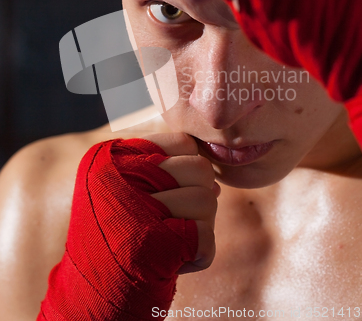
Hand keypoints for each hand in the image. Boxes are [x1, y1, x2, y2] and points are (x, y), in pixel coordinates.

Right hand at [38, 134, 218, 319]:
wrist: (88, 295)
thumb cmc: (115, 239)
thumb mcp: (126, 190)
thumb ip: (165, 172)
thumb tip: (215, 180)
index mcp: (111, 155)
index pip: (182, 142)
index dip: (187, 171)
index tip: (167, 195)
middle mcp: (118, 173)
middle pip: (199, 168)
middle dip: (198, 197)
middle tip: (171, 222)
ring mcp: (133, 206)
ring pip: (206, 200)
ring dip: (199, 227)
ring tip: (168, 241)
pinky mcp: (150, 243)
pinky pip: (206, 236)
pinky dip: (198, 255)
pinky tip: (171, 261)